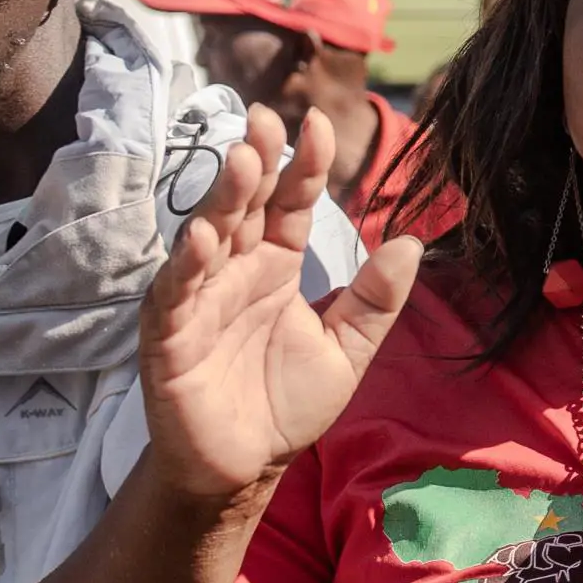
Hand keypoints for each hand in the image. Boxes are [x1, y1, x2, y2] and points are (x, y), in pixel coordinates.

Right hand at [140, 109, 421, 506]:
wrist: (247, 464)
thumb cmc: (288, 401)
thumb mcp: (348, 349)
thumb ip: (376, 299)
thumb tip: (414, 243)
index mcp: (277, 264)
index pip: (291, 203)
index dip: (303, 166)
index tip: (318, 123)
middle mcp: (235, 271)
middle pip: (243, 205)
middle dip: (254, 161)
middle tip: (263, 118)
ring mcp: (198, 299)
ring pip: (206, 237)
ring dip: (220, 199)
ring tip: (240, 161)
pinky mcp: (169, 337)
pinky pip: (176, 295)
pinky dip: (185, 267)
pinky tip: (200, 238)